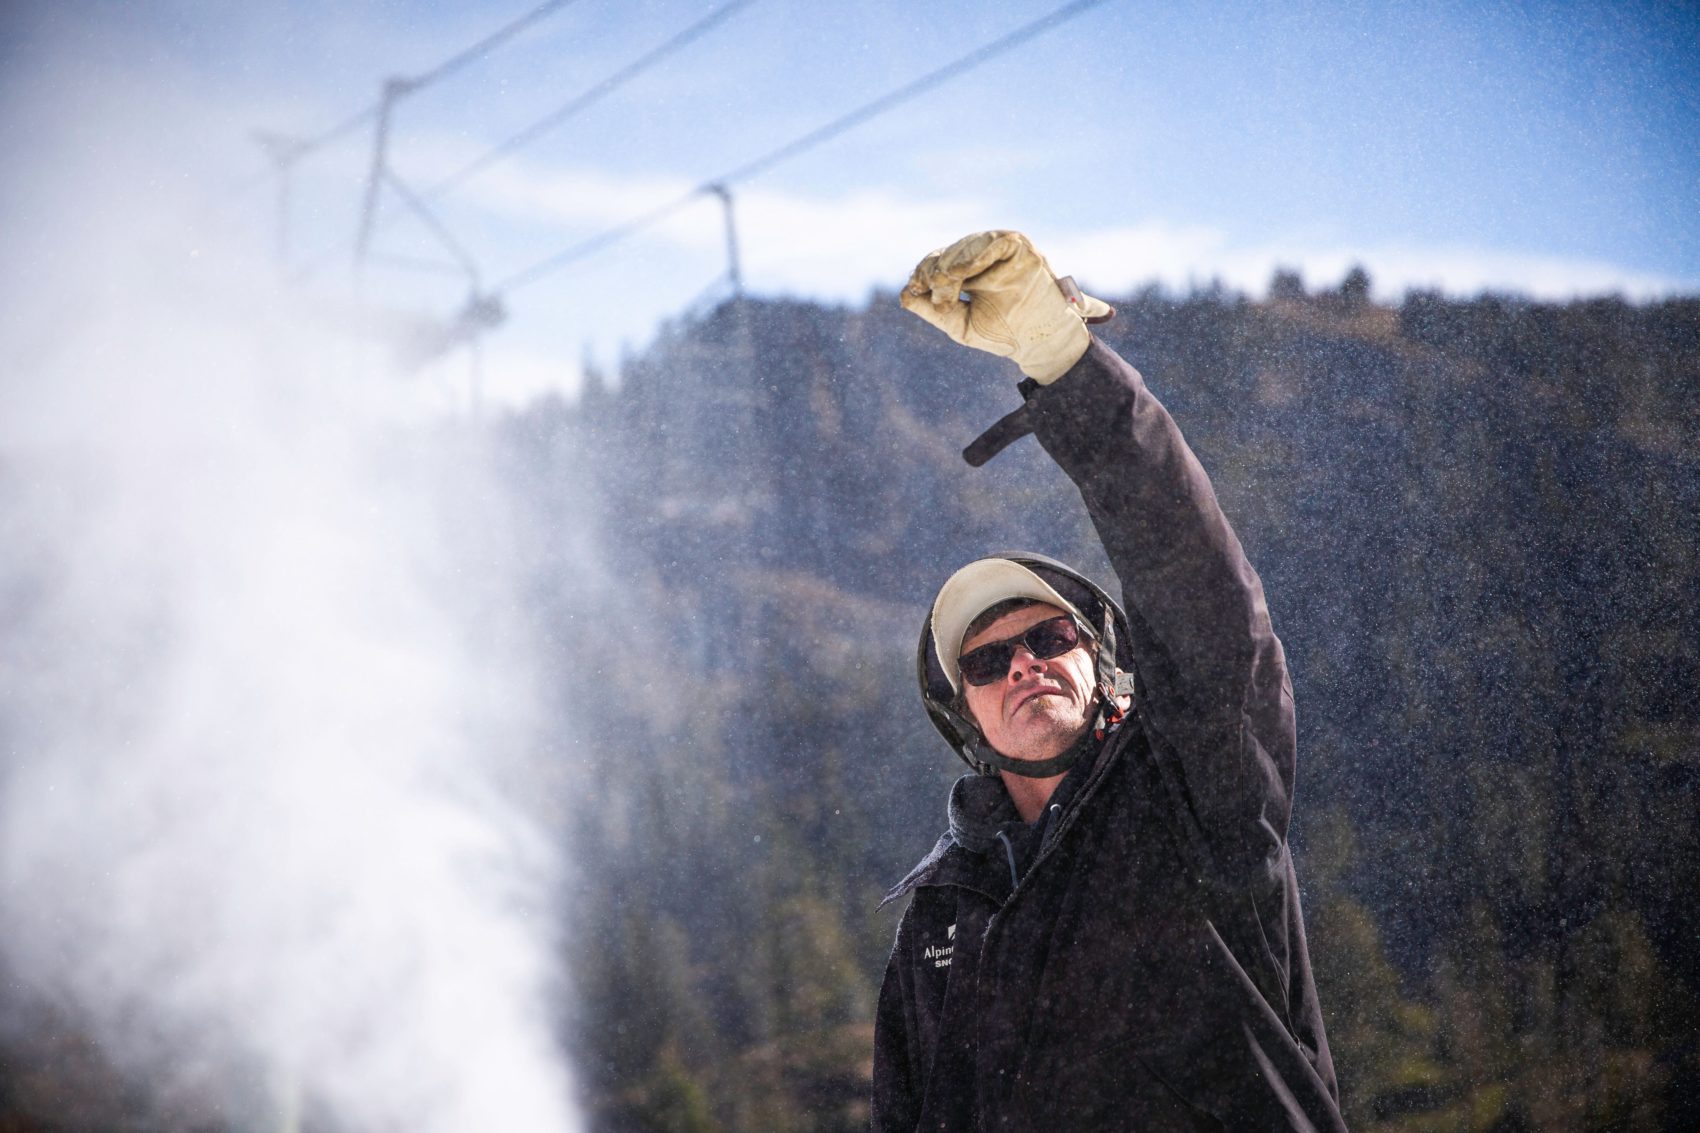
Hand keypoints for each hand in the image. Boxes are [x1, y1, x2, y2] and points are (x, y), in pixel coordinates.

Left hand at [900, 231, 1112, 383]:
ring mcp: (1003, 249)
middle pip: (950, 252)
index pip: (940, 262)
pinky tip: (961, 271)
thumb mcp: (961, 325)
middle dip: (937, 270)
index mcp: (969, 270)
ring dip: (952, 264)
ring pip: (968, 246)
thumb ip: (934, 311)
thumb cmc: (1003, 333)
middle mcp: (985, 255)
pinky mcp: (1020, 247)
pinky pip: (994, 242)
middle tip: (930, 289)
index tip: (914, 287)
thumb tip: (903, 296)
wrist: (1038, 344)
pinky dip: (976, 253)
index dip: (924, 272)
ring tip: (944, 280)